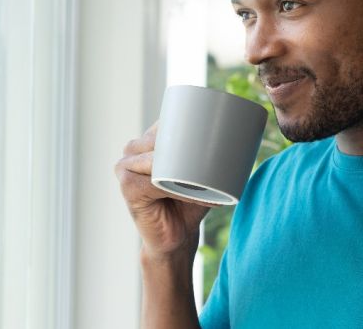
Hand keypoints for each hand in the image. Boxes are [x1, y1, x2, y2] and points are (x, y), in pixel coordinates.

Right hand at [115, 122, 214, 258]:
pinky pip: (156, 181)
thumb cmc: (188, 204)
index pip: (167, 122)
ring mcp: (125, 167)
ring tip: (205, 185)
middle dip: (188, 148)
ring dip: (185, 171)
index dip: (190, 125)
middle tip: (217, 159)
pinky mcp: (127, 187)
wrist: (175, 240)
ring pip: (161, 158)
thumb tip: (238, 133)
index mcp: (146, 142)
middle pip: (163, 138)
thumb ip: (207, 154)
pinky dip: (177, 189)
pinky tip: (189, 196)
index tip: (216, 131)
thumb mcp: (199, 174)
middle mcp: (132, 150)